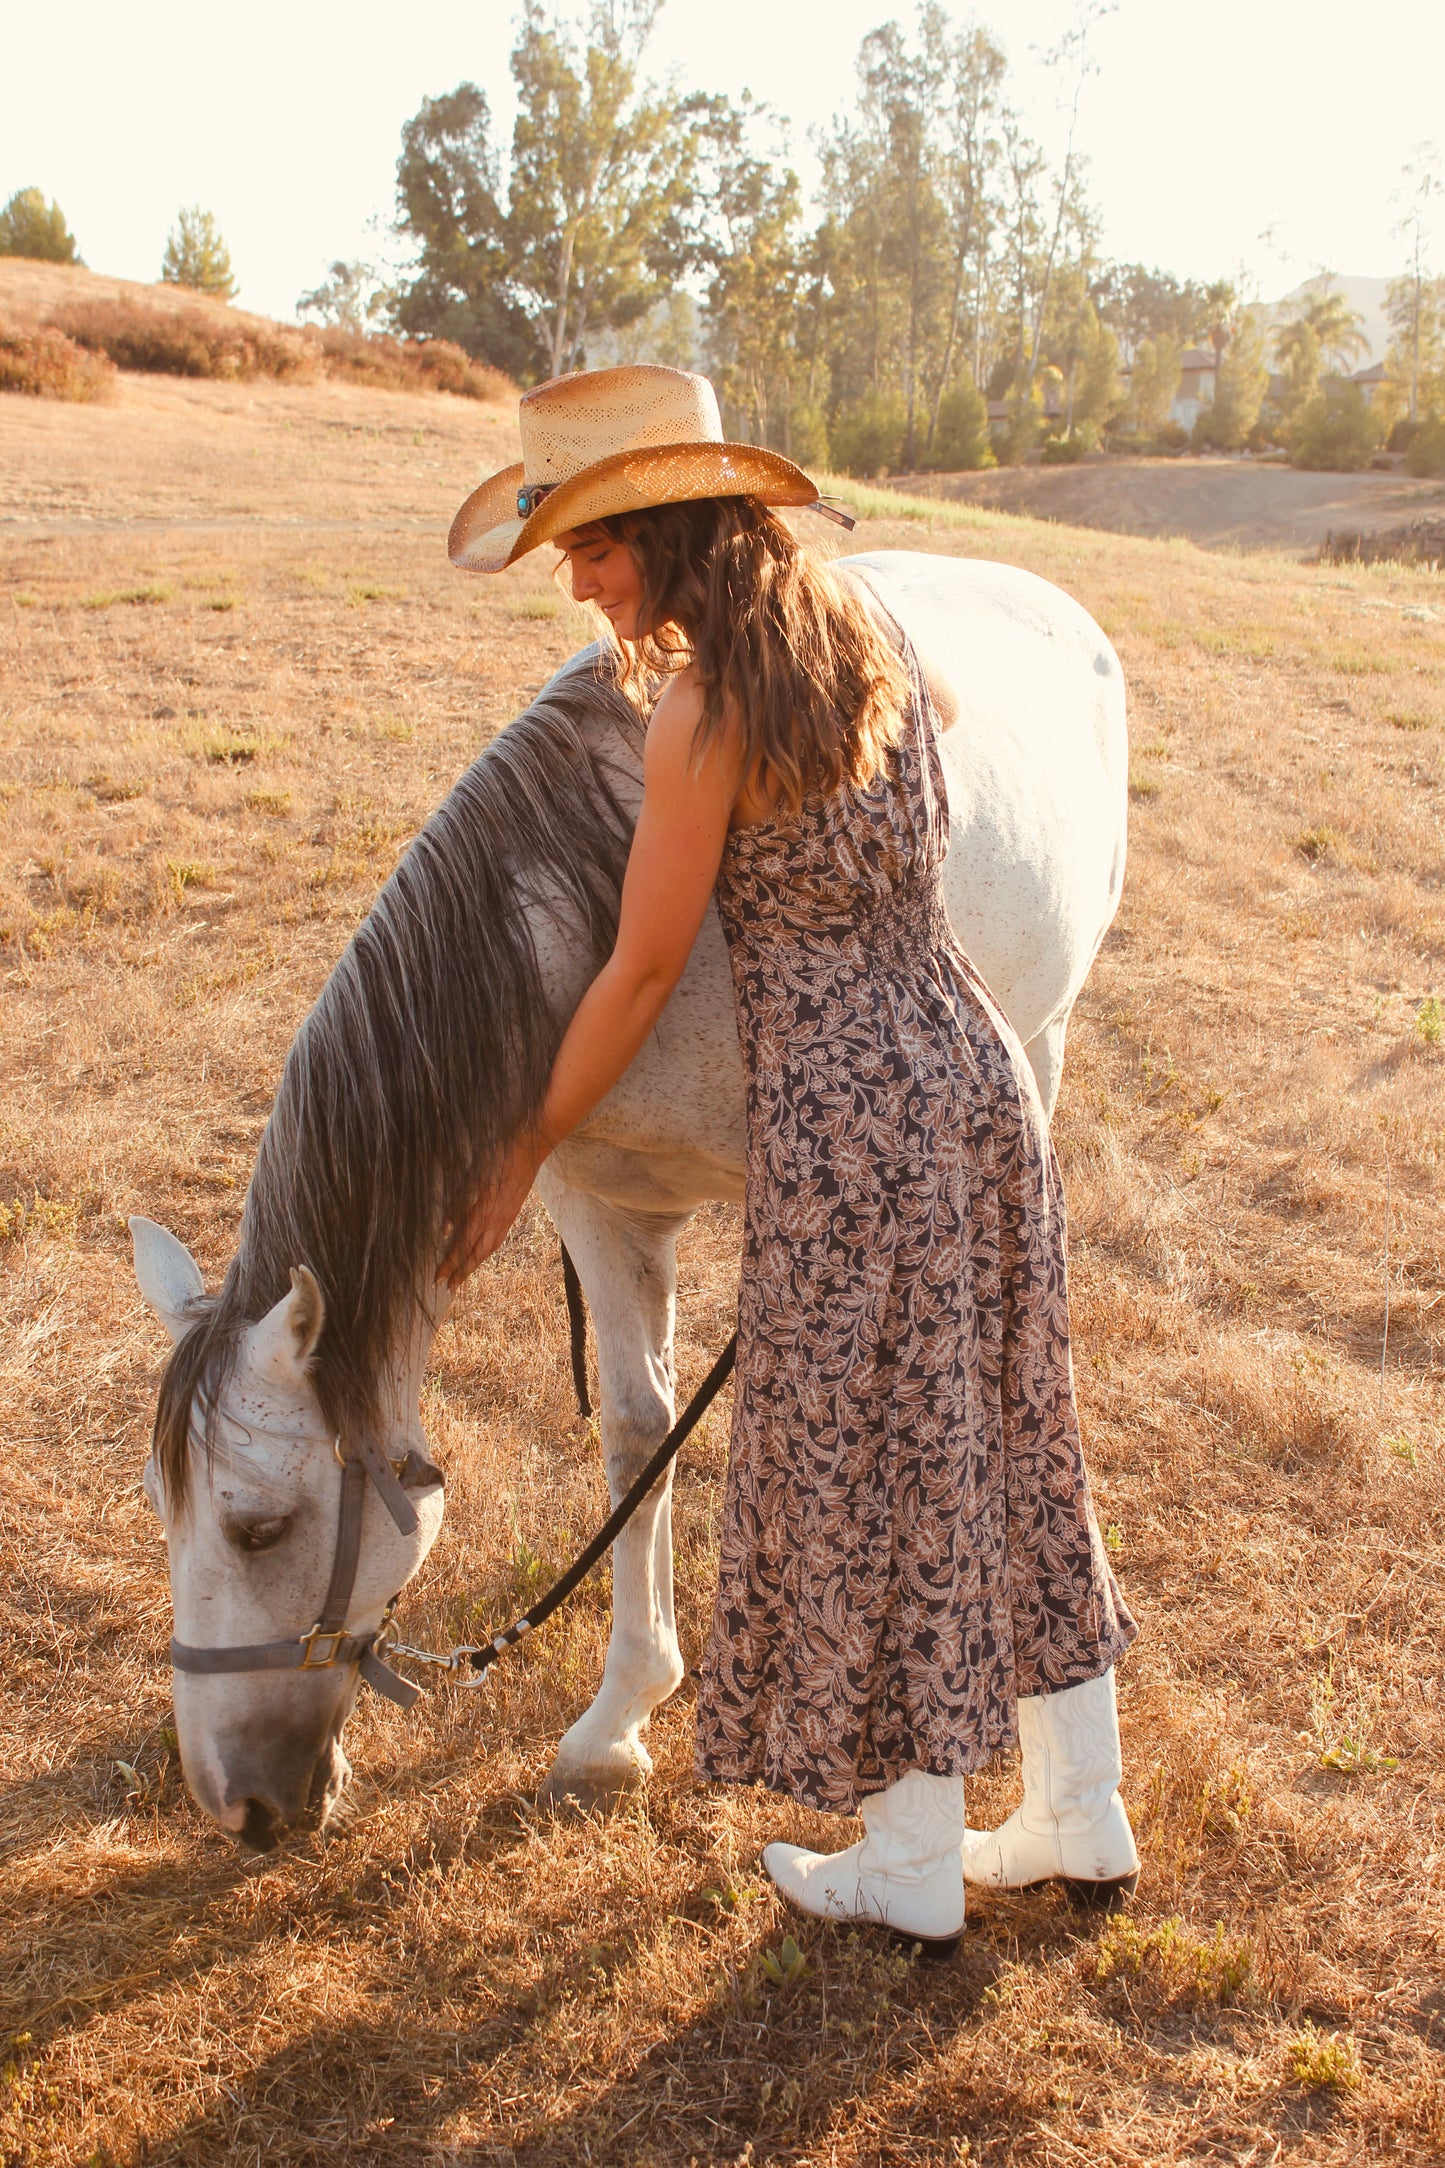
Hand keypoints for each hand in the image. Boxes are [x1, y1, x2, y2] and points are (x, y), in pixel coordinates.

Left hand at [438, 1128, 551, 1286]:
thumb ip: (458, 1204)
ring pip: (489, 1249)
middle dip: (462, 1271)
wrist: (528, 1147)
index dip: (449, 1262)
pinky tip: (481, 1252)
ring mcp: (507, 1218)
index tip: (438, 1277)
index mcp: (484, 1212)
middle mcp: (497, 1220)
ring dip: (475, 1264)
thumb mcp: (471, 1177)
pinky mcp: (513, 1212)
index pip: (462, 1245)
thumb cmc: (496, 1155)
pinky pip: (498, 1239)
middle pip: (476, 1254)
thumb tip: (445, 1229)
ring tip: (463, 1275)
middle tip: (449, 1287)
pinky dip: (486, 1250)